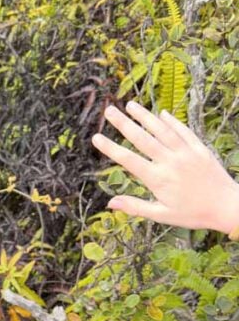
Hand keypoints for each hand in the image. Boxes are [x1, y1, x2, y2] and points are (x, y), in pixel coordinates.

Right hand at [92, 101, 238, 234]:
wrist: (227, 207)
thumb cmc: (193, 214)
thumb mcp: (162, 215)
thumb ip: (135, 206)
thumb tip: (110, 203)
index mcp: (158, 179)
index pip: (128, 159)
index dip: (110, 148)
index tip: (96, 137)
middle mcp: (170, 162)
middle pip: (142, 139)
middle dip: (123, 124)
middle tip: (108, 110)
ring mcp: (186, 153)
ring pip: (162, 130)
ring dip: (145, 116)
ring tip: (130, 105)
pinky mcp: (200, 149)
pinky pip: (183, 131)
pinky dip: (172, 121)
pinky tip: (162, 113)